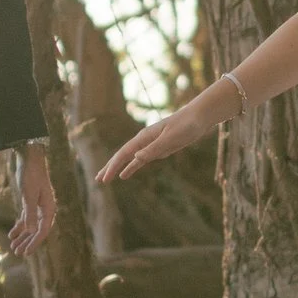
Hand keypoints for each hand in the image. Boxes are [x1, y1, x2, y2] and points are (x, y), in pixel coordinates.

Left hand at [3, 142, 59, 260]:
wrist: (29, 159)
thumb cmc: (31, 175)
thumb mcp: (28, 195)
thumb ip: (30, 213)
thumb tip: (31, 230)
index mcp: (49, 209)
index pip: (42, 231)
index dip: (34, 243)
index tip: (25, 253)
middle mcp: (45, 209)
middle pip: (37, 231)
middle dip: (27, 243)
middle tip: (18, 253)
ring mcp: (38, 206)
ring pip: (31, 226)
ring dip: (22, 237)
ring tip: (13, 247)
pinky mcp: (30, 202)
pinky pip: (26, 219)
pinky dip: (19, 227)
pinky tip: (12, 235)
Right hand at [95, 87, 232, 186]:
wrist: (199, 116)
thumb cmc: (186, 125)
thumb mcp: (171, 139)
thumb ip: (154, 149)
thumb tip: (135, 159)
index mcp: (144, 137)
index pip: (124, 154)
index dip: (113, 167)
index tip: (105, 179)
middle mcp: (144, 140)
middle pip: (122, 155)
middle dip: (110, 167)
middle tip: (98, 180)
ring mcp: (150, 144)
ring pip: (129, 158)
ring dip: (117, 168)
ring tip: (106, 178)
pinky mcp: (159, 148)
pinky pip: (140, 160)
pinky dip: (131, 167)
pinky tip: (125, 174)